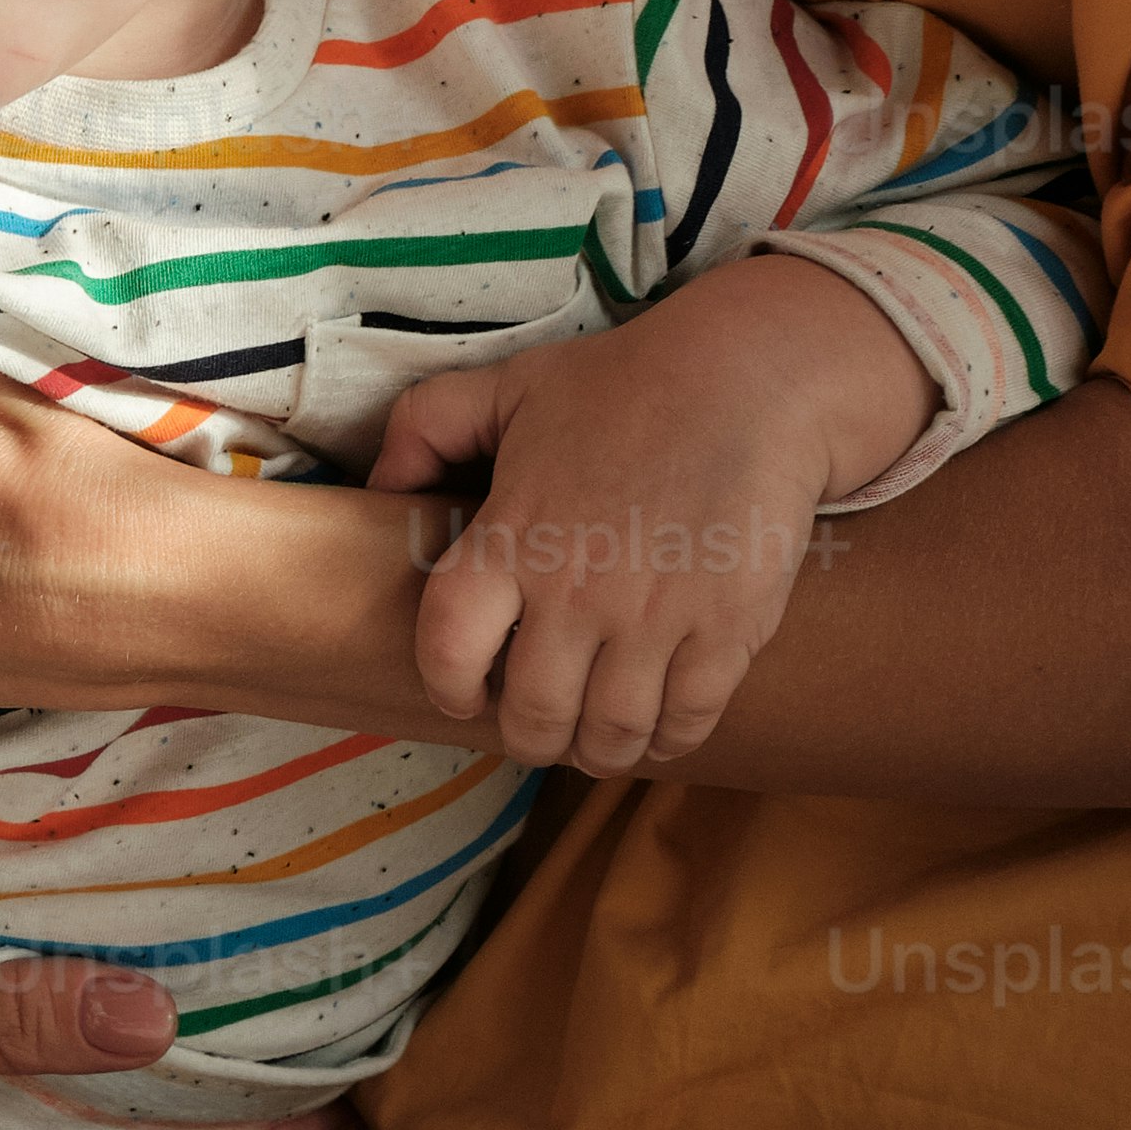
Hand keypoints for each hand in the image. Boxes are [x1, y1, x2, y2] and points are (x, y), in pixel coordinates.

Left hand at [372, 261, 934, 776]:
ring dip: (597, 750)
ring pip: (611, 734)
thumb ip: (426, 427)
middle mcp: (577, 591)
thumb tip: (378, 486)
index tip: (464, 694)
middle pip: (534, 716)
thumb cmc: (624, 384)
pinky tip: (658, 726)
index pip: (448, 651)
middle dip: (529, 736)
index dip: (448, 688)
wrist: (752, 379)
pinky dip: (667, 739)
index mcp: (512, 539)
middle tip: (538, 727)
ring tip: (594, 738)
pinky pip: (688, 720)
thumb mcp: (509, 386)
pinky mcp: (727, 629)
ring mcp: (655, 617)